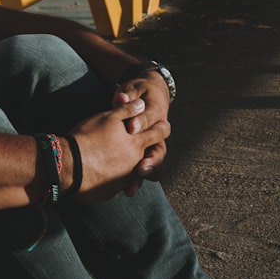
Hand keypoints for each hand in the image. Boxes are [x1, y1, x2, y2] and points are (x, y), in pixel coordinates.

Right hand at [67, 98, 169, 203]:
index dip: (162, 128)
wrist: (68, 165)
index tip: (164, 125)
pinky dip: (114, 179)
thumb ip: (126, 111)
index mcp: (136, 143)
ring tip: (120, 164)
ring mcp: (124, 179)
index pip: (158, 134)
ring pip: (133, 173)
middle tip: (149, 152)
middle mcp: (135, 162)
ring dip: (131, 169)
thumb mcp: (107, 118)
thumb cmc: (87, 138)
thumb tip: (141, 104)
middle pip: (150, 158)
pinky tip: (105, 175)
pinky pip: (117, 185)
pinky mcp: (111, 191)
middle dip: (152, 154)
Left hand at [112, 72, 170, 195]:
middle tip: (141, 168)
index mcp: (156, 113)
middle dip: (150, 160)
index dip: (141, 123)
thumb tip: (121, 96)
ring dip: (142, 177)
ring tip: (130, 189)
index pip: (150, 119)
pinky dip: (134, 180)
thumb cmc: (137, 92)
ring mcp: (151, 146)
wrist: (147, 96)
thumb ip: (127, 94)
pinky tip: (123, 190)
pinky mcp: (143, 154)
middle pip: (158, 150)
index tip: (130, 127)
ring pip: (152, 165)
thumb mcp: (132, 88)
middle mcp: (157, 133)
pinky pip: (142, 170)